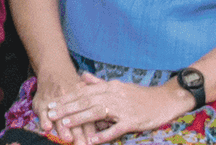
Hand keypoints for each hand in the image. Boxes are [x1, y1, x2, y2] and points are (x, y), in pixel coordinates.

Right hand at [31, 67, 92, 144]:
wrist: (54, 68)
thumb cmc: (74, 85)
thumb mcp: (87, 91)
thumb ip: (95, 108)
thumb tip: (106, 123)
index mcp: (84, 97)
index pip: (88, 116)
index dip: (90, 130)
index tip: (91, 142)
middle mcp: (69, 99)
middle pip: (74, 118)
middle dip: (78, 134)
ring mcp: (54, 99)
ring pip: (59, 116)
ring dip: (63, 128)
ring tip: (67, 138)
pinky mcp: (41, 101)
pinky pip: (43, 111)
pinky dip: (45, 119)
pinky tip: (47, 127)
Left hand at [50, 73, 186, 144]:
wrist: (165, 100)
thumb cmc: (140, 95)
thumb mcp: (119, 86)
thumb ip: (100, 83)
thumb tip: (83, 77)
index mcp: (110, 87)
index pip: (83, 92)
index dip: (66, 98)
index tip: (51, 103)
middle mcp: (114, 95)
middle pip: (86, 101)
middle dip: (67, 107)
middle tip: (51, 113)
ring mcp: (123, 108)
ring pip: (97, 112)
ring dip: (80, 118)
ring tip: (65, 124)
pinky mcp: (132, 121)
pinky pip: (116, 128)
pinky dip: (104, 134)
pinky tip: (92, 140)